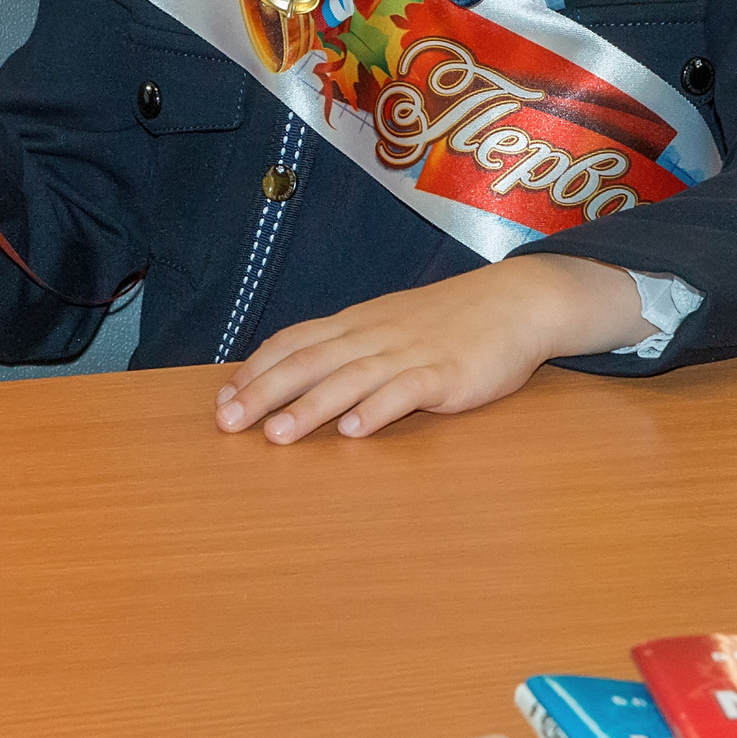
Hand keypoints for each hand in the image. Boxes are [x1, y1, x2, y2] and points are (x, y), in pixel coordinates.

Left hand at [214, 255, 649, 441]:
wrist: (515, 302)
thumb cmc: (447, 322)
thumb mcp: (388, 325)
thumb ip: (347, 347)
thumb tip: (295, 376)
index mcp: (356, 324)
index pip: (293, 342)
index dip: (256, 369)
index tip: (222, 399)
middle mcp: (374, 335)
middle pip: (310, 362)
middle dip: (263, 392)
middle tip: (227, 423)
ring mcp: (410, 353)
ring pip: (350, 379)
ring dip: (310, 408)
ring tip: (277, 435)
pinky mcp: (446, 373)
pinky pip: (407, 391)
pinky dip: (378, 409)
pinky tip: (356, 432)